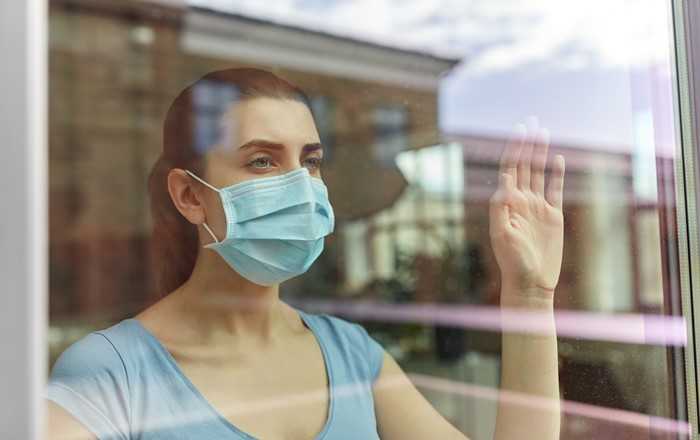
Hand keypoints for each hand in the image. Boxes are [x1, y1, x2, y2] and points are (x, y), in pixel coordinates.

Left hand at [489, 117, 565, 300]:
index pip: (509, 169)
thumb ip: (500, 208)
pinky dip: (556, 174)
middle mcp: (521, 201)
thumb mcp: (501, 234)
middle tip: (531, 122)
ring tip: (542, 133)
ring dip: (539, 153)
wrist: (531, 282)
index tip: (519, 131)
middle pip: (523, 166)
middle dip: (526, 144)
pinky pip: (554, 190)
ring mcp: (537, 207)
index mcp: (507, 203)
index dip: (513, 150)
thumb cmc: (512, 261)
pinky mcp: (553, 216)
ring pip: (538, 173)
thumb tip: (505, 184)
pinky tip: (557, 159)